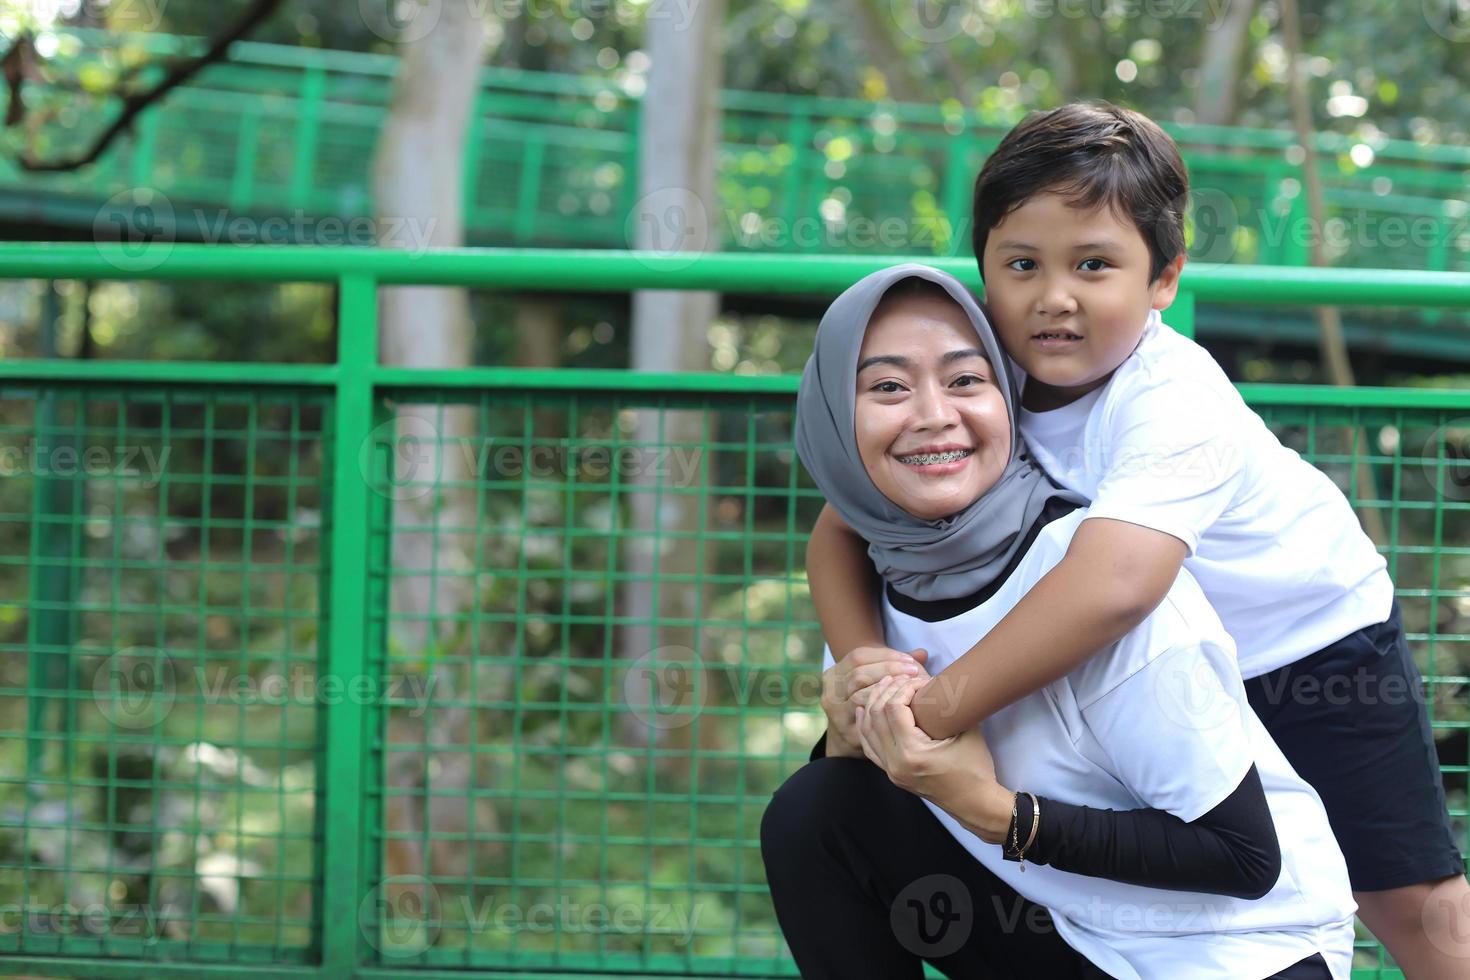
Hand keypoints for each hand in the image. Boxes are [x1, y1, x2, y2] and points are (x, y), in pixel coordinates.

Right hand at [820, 645, 928, 757]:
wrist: (850, 734)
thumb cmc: (868, 699)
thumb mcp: (876, 678)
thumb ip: (894, 665)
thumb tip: (922, 653)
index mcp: (834, 673)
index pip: (858, 657)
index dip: (884, 656)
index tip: (909, 659)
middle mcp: (830, 691)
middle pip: (858, 674)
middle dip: (888, 669)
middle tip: (913, 670)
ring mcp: (836, 712)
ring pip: (861, 695)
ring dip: (888, 689)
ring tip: (909, 686)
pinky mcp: (847, 730)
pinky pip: (867, 717)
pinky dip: (885, 708)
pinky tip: (902, 705)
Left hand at [856, 675, 1014, 843]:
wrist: (974, 803)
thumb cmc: (975, 768)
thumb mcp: (967, 731)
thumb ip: (951, 704)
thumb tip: (937, 677)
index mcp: (912, 753)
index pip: (894, 708)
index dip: (904, 687)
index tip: (920, 680)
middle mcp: (895, 763)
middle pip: (876, 715)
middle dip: (886, 690)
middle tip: (900, 677)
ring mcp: (890, 770)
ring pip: (867, 730)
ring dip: (873, 704)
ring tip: (884, 685)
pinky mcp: (891, 774)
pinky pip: (869, 746)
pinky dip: (865, 726)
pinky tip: (865, 710)